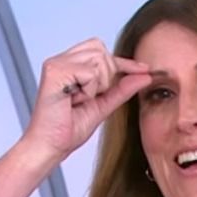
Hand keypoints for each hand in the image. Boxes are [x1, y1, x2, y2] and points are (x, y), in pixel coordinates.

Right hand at [22, 37, 150, 159]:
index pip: (101, 50)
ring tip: (79, 99)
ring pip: (99, 59)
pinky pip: (90, 73)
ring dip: (97, 85)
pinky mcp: (55, 70)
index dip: (123, 61)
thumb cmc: (68, 129)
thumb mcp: (103, 106)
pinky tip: (74, 100)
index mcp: (70, 65)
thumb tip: (145, 75)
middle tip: (89, 97)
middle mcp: (61, 60)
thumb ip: (122, 89)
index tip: (143, 70)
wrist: (51, 146)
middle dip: (107, 76)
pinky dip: (89, 90)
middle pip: (103, 51)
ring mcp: (56, 63)